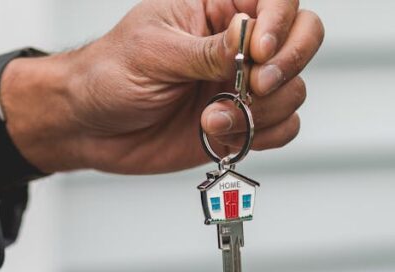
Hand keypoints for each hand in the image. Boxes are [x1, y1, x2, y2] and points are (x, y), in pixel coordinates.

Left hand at [0, 0, 322, 174]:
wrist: (90, 127)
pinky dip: (263, 136)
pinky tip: (221, 135)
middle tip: (255, 87)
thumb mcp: (154, 52)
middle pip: (304, 36)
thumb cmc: (109, 75)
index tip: (259, 51)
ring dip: (261, 112)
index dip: (281, 21)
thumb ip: (207, 50)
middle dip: (288, 65)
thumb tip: (250, 36)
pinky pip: (283, 128)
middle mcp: (240, 43)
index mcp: (217, 8)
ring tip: (212, 119)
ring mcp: (245, 84)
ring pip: (294, 89)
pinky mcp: (244, 123)